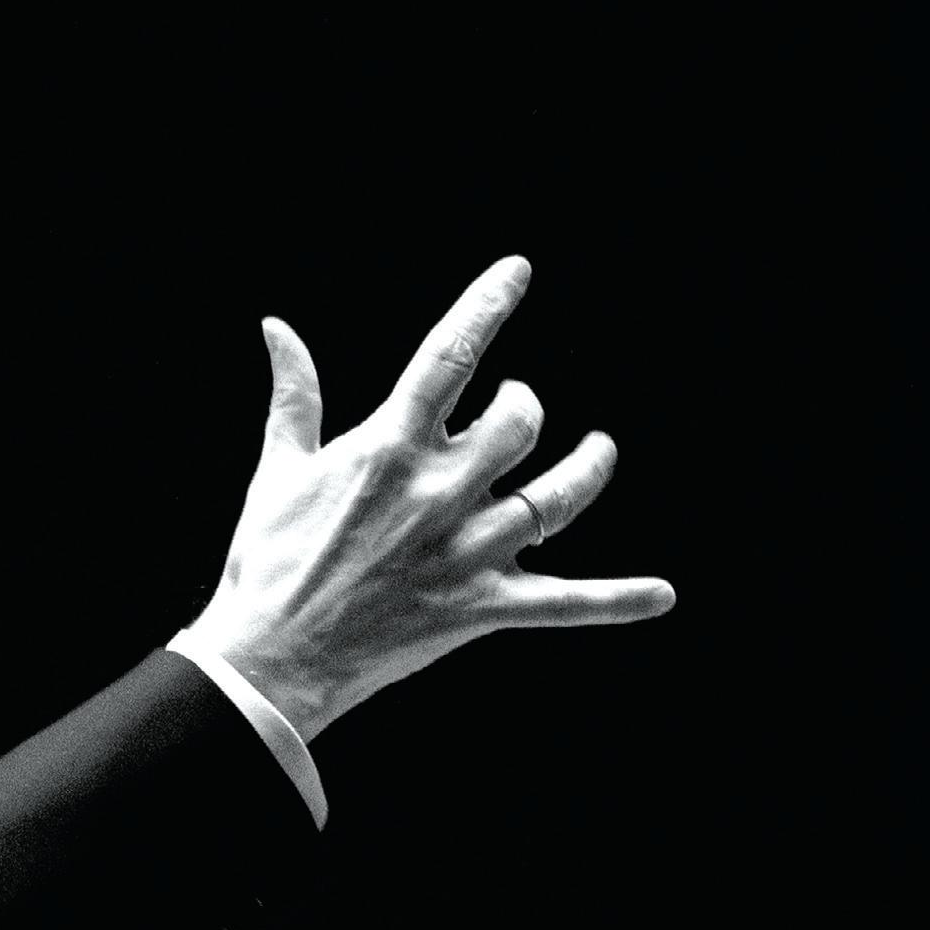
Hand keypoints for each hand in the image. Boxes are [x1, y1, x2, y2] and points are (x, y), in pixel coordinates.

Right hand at [186, 258, 674, 739]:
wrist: (269, 659)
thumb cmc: (268, 563)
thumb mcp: (278, 470)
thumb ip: (294, 396)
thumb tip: (276, 326)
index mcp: (388, 449)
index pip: (450, 355)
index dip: (488, 305)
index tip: (518, 271)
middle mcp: (438, 492)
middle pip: (520, 422)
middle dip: (526, 404)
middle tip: (518, 407)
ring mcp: (466, 551)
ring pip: (559, 497)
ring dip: (589, 467)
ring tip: (598, 450)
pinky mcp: (481, 607)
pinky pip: (565, 602)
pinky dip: (616, 600)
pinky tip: (661, 594)